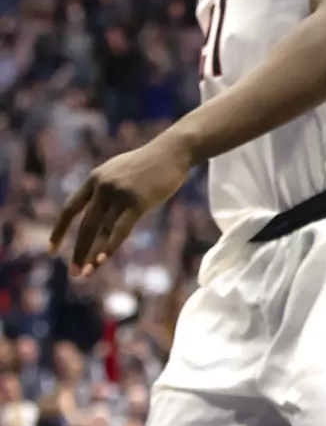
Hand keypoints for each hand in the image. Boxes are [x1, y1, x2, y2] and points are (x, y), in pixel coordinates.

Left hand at [51, 137, 193, 275]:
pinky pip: (120, 229)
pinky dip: (110, 246)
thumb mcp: (120, 172)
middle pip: (85, 225)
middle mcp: (102, 186)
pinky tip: (102, 260)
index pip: (71, 208)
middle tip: (72, 272)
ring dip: (92, 254)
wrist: (173, 151)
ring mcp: (119, 193)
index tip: (51, 250)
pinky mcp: (137, 202)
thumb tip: (101, 213)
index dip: (59, 230)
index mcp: (95, 179)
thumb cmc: (150, 163)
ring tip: (85, 274)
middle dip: (77, 250)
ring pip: (101, 230)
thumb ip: (107, 189)